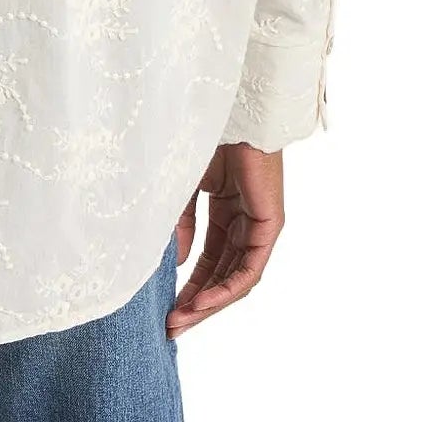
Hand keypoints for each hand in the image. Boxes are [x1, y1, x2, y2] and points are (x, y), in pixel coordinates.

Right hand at [168, 143, 284, 335]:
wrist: (231, 110)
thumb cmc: (208, 138)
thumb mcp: (186, 188)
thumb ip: (183, 224)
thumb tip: (178, 262)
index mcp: (226, 209)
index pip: (209, 259)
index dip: (188, 285)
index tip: (166, 308)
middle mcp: (245, 221)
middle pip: (222, 274)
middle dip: (197, 302)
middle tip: (172, 326)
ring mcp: (259, 224)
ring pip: (237, 278)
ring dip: (210, 302)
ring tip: (182, 320)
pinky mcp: (270, 224)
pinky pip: (250, 268)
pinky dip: (227, 288)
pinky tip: (204, 300)